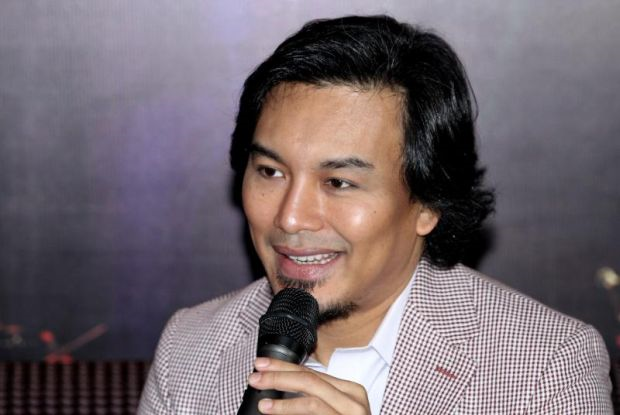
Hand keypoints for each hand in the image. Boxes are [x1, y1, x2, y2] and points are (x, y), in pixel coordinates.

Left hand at [247, 357, 370, 414]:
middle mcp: (353, 402)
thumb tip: (281, 384)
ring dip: (283, 402)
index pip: (313, 373)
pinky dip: (291, 413)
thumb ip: (314, 397)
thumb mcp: (334, 409)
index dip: (284, 367)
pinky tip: (276, 413)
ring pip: (312, 402)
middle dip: (278, 376)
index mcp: (350, 391)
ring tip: (263, 404)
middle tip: (255, 377)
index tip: (262, 365)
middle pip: (310, 381)